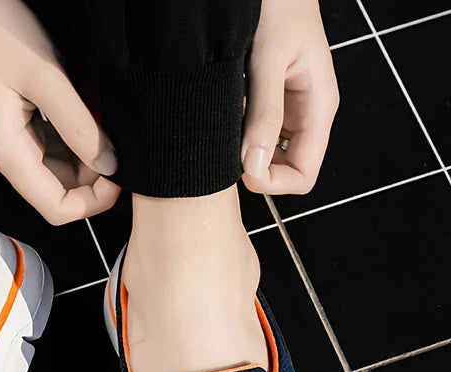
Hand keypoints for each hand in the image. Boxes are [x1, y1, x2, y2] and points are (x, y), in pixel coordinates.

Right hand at [0, 0, 119, 224]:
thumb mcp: (46, 77)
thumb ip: (79, 126)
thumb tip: (109, 164)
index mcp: (8, 153)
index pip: (55, 208)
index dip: (91, 202)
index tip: (118, 177)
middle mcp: (6, 156)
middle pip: (57, 193)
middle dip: (92, 177)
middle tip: (115, 144)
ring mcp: (9, 142)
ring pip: (57, 171)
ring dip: (85, 155)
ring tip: (102, 122)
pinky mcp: (14, 126)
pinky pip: (50, 147)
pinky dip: (73, 138)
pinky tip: (87, 113)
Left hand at [241, 0, 338, 194]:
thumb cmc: (278, 7)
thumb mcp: (268, 61)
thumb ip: (264, 114)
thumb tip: (255, 166)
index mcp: (318, 108)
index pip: (304, 174)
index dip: (273, 182)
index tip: (242, 171)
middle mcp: (306, 114)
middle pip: (285, 170)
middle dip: (255, 169)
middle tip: (227, 148)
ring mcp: (289, 110)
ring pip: (268, 155)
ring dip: (244, 151)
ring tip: (227, 126)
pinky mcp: (271, 102)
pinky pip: (256, 134)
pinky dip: (238, 134)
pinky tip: (226, 115)